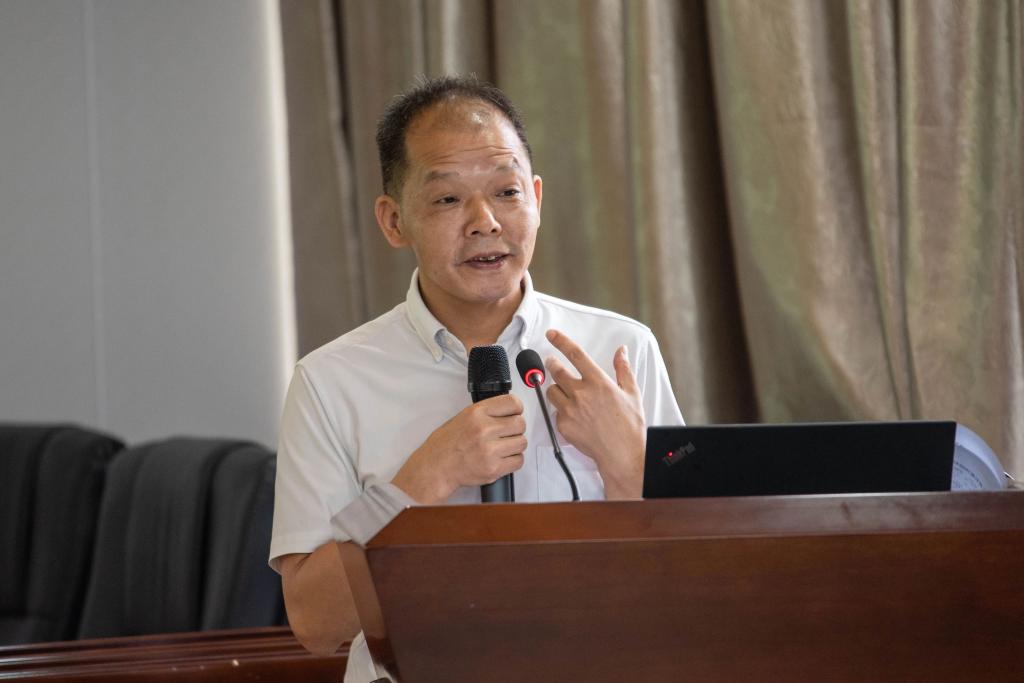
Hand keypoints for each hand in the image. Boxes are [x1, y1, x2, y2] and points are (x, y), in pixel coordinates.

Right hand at [391, 394, 526, 503]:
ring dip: (515, 445)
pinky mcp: (493, 468)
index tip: (514, 414)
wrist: (436, 467)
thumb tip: (511, 411)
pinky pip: (518, 461)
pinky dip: (513, 460)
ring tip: (502, 447)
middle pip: (520, 424)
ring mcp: (489, 450)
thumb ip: (487, 412)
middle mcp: (484, 429)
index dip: (517, 409)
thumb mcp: (463, 417)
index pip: (513, 403)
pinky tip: (501, 458)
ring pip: (522, 443)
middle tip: (506, 434)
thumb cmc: (447, 443)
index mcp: (477, 413)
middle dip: (516, 429)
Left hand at [544, 329, 645, 498]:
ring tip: (567, 393)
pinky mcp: (563, 425)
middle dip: (552, 364)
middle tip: (552, 363)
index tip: (552, 334)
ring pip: (552, 391)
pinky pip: (555, 412)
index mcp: (598, 382)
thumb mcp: (632, 393)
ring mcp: (570, 410)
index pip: (575, 354)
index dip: (561, 341)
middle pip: (556, 370)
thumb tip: (621, 352)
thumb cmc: (629, 426)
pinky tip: (574, 415)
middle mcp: (581, 394)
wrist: (621, 454)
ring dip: (556, 388)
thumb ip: (623, 369)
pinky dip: (561, 410)